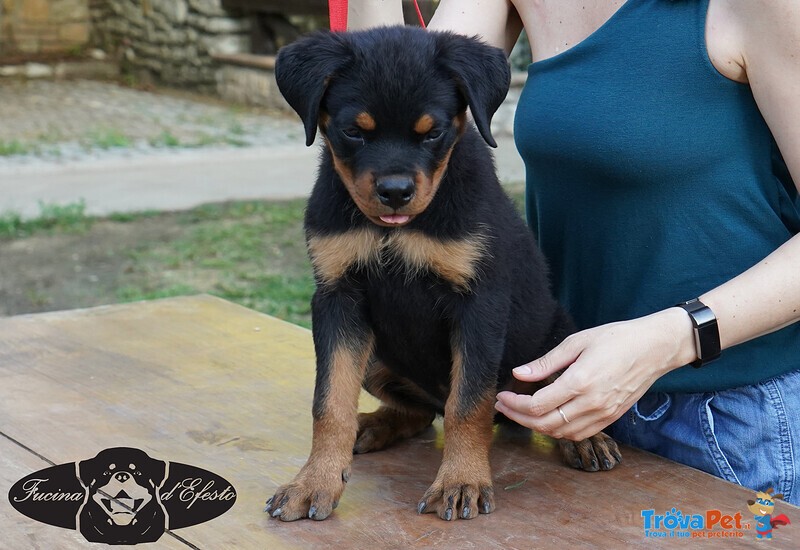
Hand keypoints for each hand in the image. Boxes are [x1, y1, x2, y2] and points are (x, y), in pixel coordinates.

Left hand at [494, 308, 695, 440]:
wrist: (655, 348)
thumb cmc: (617, 339)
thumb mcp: (577, 342)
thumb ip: (546, 362)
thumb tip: (518, 374)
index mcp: (580, 381)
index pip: (537, 405)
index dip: (514, 405)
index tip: (502, 396)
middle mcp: (592, 403)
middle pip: (545, 423)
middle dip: (519, 418)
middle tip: (504, 406)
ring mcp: (603, 414)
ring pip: (561, 433)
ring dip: (537, 427)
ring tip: (521, 413)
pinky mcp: (611, 418)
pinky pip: (579, 433)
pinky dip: (558, 431)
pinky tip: (547, 419)